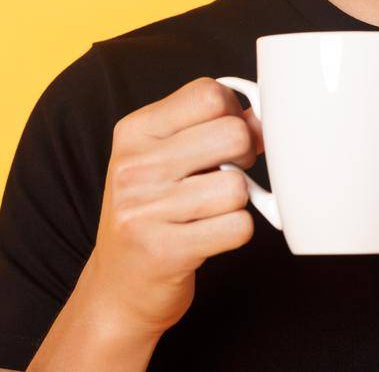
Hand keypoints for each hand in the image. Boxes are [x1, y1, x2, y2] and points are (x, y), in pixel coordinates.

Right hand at [74, 76, 263, 338]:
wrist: (118, 285)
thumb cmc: (150, 212)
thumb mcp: (164, 157)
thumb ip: (209, 128)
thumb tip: (260, 118)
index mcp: (134, 131)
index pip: (209, 93)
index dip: (233, 112)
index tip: (226, 136)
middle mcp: (134, 166)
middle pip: (233, 135)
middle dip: (244, 156)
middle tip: (226, 173)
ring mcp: (145, 210)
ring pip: (238, 187)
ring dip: (237, 202)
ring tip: (209, 209)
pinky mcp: (164, 251)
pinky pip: (238, 227)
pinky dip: (236, 232)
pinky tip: (209, 235)